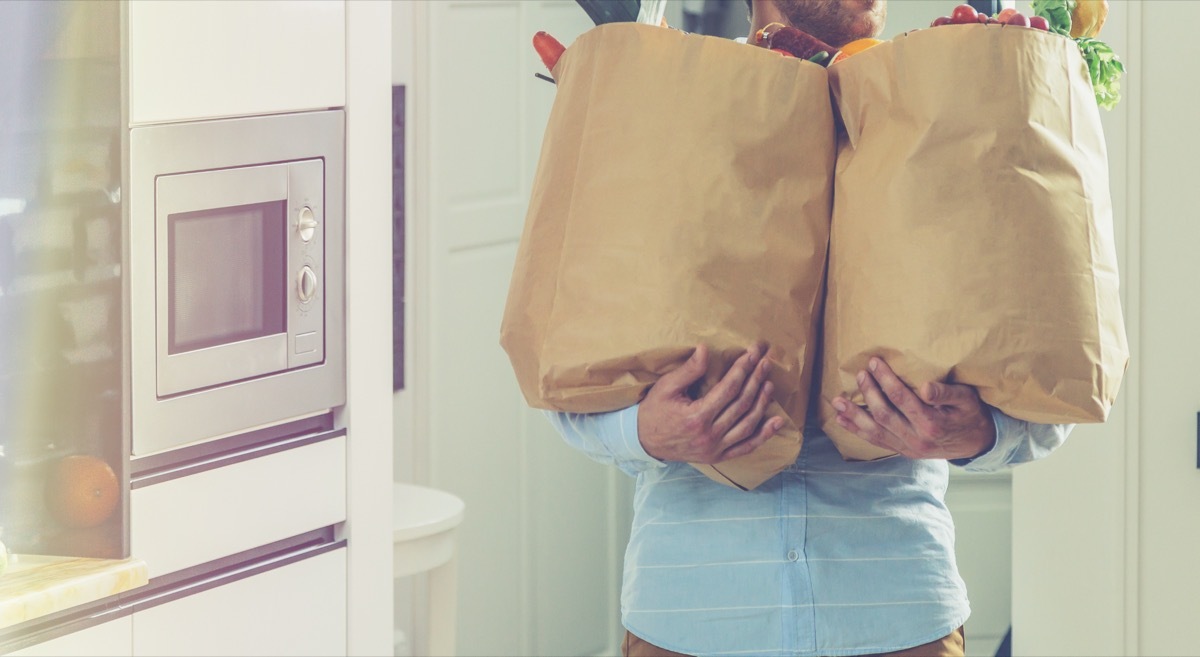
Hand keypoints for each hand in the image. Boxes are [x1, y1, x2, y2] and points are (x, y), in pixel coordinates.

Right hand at [637, 343, 784, 463]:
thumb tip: (705, 349)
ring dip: (762, 403)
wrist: (644, 441)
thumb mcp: (666, 387)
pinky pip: (746, 447)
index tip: (752, 354)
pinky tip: (777, 422)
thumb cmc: (654, 411)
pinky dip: (764, 435)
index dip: (742, 370)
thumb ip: (688, 370)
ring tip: (769, 384)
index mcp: (697, 417)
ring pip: (748, 425)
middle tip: (766, 362)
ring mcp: (715, 448)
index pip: (728, 389)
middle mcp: (709, 435)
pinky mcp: (718, 456)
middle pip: (741, 404)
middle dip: (756, 380)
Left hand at [831, 357, 995, 460]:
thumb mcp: (966, 399)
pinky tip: (841, 420)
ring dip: (854, 416)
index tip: (874, 362)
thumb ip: (945, 393)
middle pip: (884, 414)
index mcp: (932, 424)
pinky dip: (857, 431)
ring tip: (836, 401)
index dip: (885, 379)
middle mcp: (917, 438)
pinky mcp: (903, 451)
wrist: (976, 443)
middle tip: (859, 373)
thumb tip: (924, 387)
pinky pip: (877, 441)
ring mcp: (908, 447)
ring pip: (875, 431)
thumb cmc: (970, 414)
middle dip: (869, 392)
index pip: (902, 398)